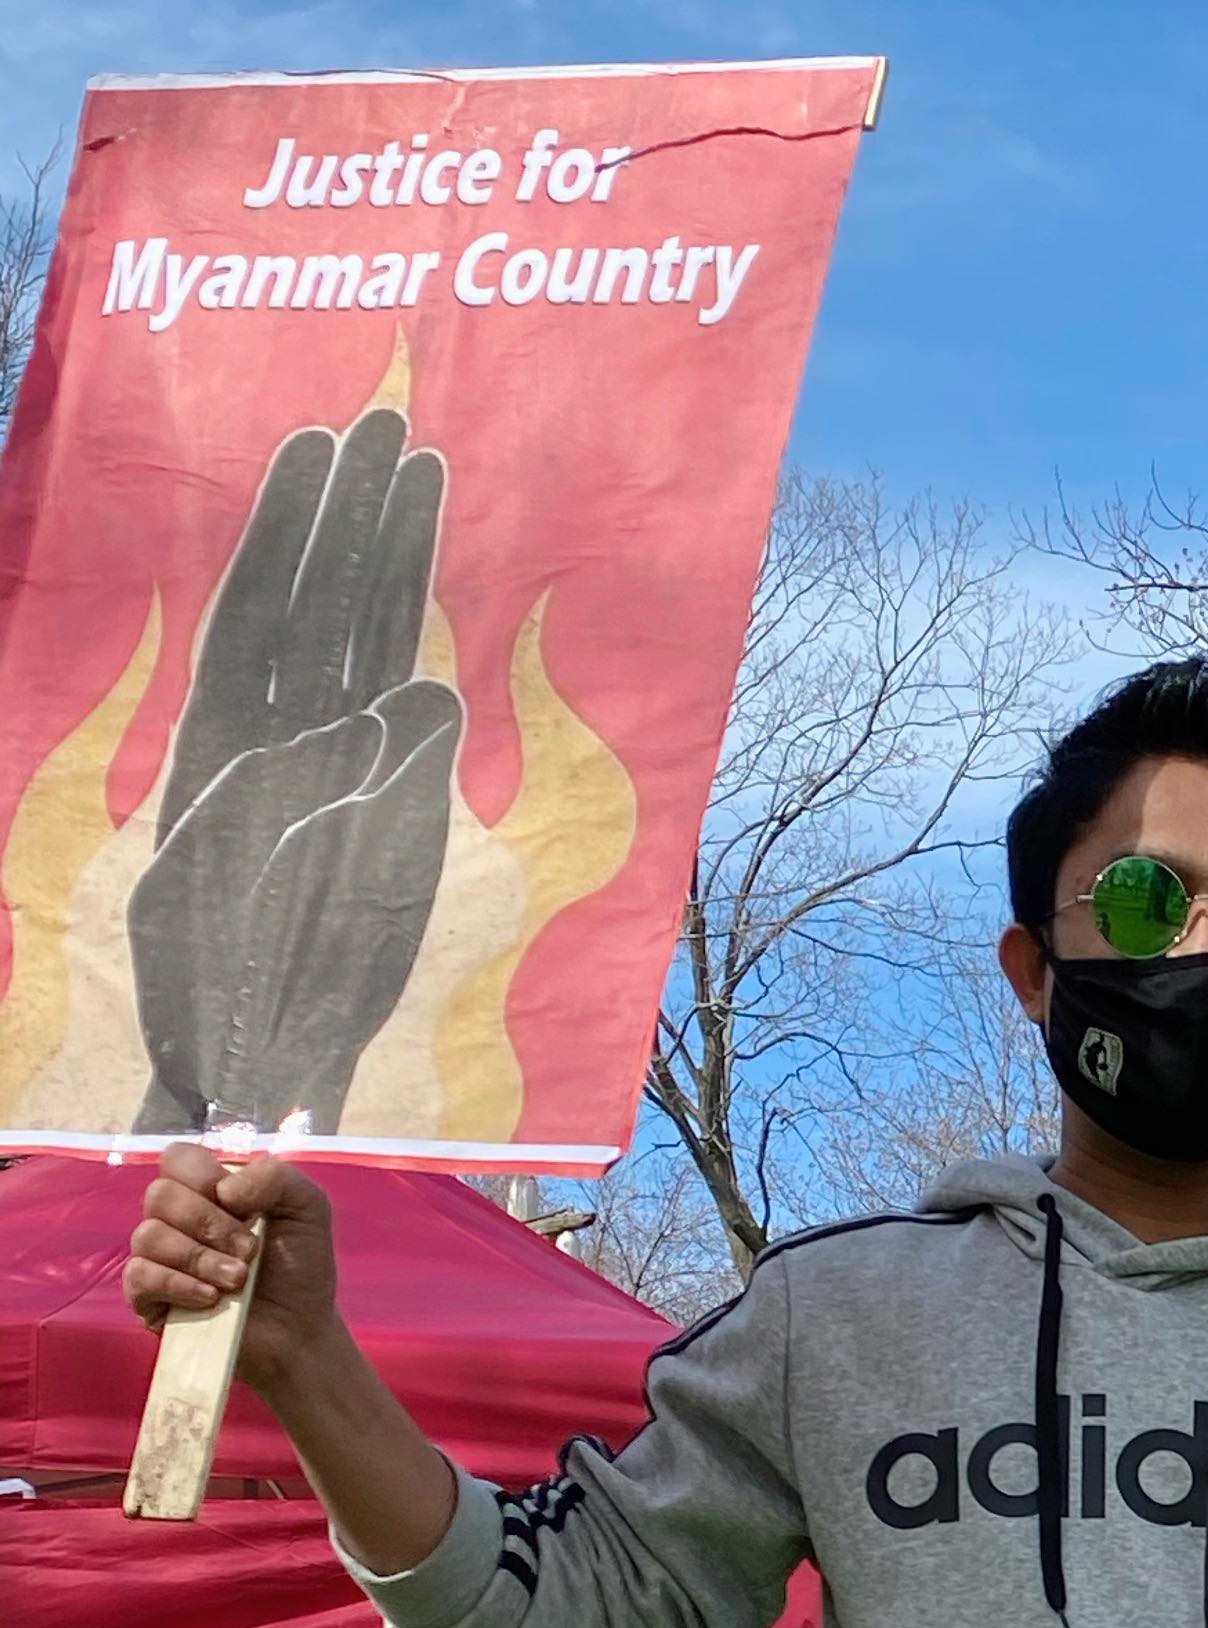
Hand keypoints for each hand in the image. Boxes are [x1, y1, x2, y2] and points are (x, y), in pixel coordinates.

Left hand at [126, 409, 460, 1135]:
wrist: (250, 1064)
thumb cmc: (211, 988)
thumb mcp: (222, 889)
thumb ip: (311, 802)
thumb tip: (410, 710)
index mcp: (219, 742)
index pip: (262, 613)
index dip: (290, 533)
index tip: (323, 451)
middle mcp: (283, 742)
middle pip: (319, 607)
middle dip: (351, 519)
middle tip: (387, 425)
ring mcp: (344, 778)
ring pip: (370, 651)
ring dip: (394, 569)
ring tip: (422, 475)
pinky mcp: (396, 824)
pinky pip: (416, 743)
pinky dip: (430, 695)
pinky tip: (440, 648)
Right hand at [126, 1145, 347, 1397]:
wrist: (299, 1330)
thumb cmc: (300, 1267)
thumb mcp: (307, 1208)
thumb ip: (276, 1176)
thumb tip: (225, 1190)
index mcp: (206, 1189)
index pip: (177, 1158)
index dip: (205, 1178)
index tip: (243, 1207)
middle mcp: (175, 1218)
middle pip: (161, 1195)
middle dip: (211, 1224)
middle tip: (250, 1252)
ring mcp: (157, 1257)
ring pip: (149, 1236)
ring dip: (200, 1258)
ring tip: (239, 1280)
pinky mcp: (148, 1296)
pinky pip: (140, 1276)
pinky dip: (178, 1284)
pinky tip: (212, 1298)